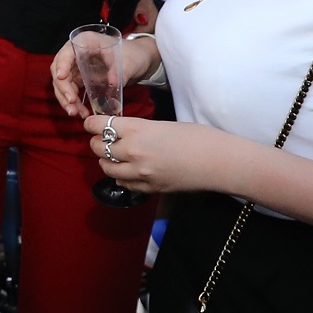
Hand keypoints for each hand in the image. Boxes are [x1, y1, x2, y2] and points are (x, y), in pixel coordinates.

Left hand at [88, 115, 237, 196]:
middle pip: (98, 147)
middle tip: (105, 140)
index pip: (98, 126)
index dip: (91, 124)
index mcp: (136, 129)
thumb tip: (121, 132)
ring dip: (106, 161)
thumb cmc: (197, 137)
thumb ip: (138, 130)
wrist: (220, 162)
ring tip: (116, 156)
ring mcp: (139, 173)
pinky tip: (130, 172)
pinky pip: (123, 183)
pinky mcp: (149, 188)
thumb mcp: (162, 125)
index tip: (92, 124)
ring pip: (106, 168)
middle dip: (98, 142)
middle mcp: (132, 151)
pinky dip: (122, 177)